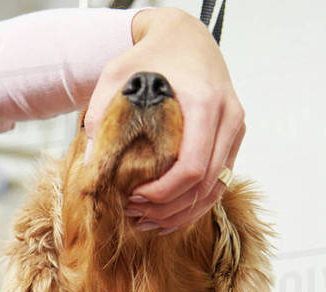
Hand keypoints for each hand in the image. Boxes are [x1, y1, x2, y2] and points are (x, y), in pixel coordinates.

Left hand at [84, 7, 245, 233]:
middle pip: (206, 185)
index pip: (192, 167)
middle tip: (134, 212)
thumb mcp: (117, 75)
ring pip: (216, 190)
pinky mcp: (233, 139)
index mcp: (204, 103)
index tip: (133, 198)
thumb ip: (101, 115)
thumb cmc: (152, 56)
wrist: (186, 37)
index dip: (163, 193)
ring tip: (146, 220)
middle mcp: (228, 118)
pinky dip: (193, 205)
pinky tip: (166, 215)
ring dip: (182, 213)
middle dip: (168, 208)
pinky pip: (219, 183)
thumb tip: (90, 165)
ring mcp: (235, 130)